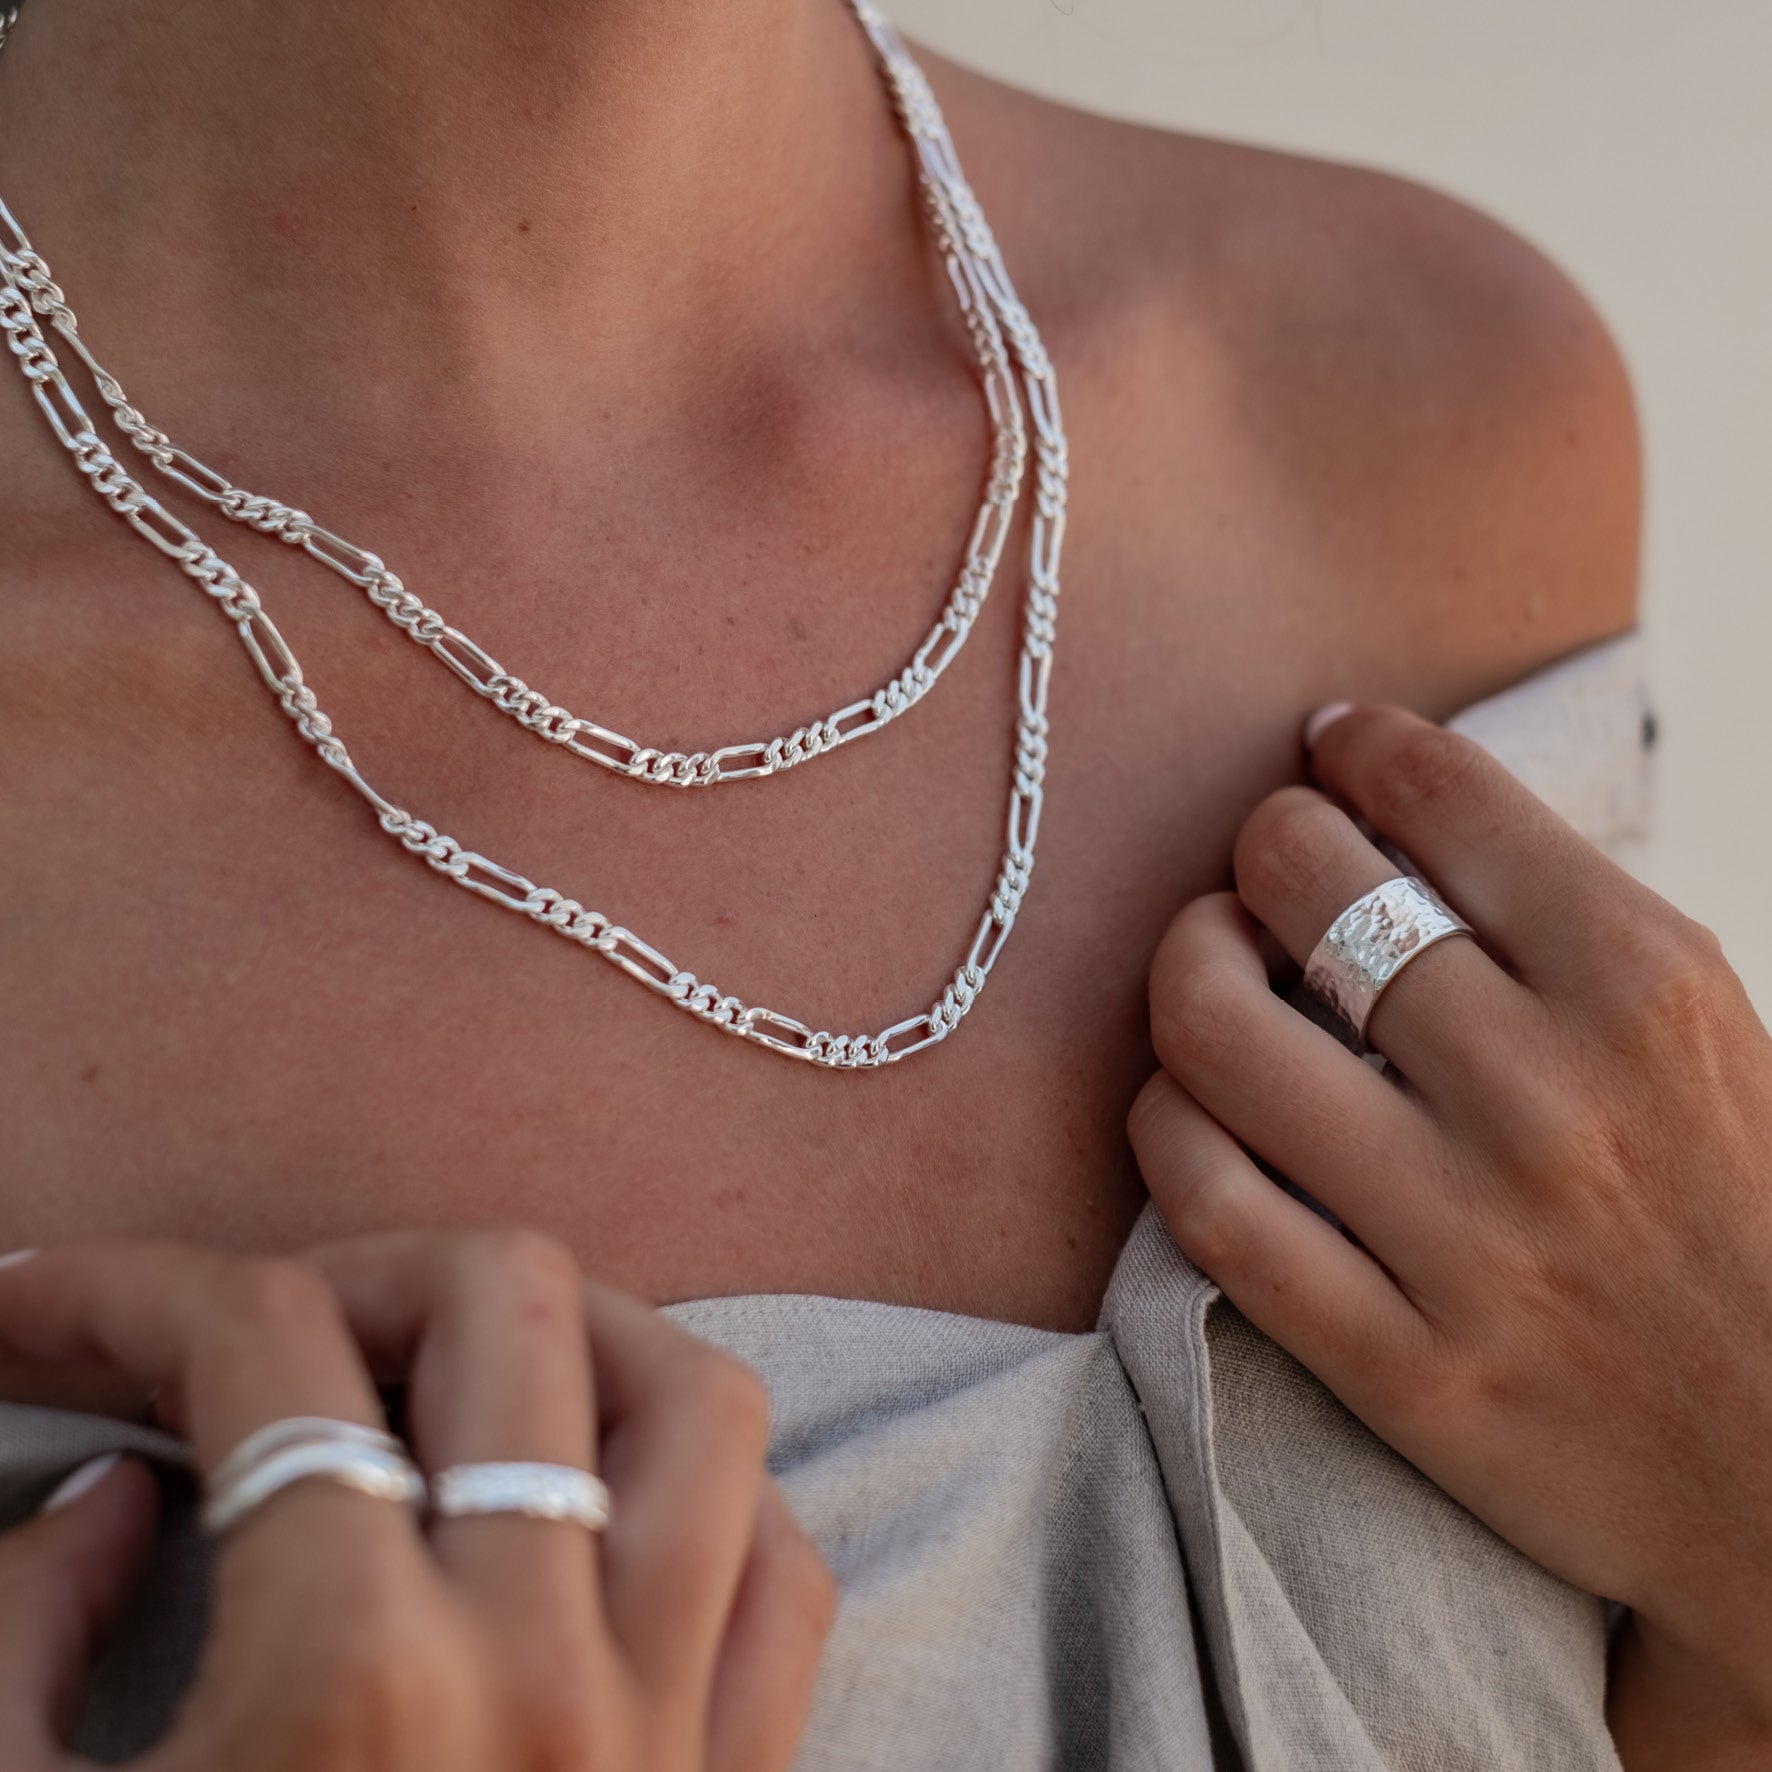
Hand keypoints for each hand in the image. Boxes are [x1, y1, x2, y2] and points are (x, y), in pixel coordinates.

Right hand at [0, 1232, 835, 1770]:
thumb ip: (19, 1642)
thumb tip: (122, 1491)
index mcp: (348, 1678)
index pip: (256, 1347)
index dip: (119, 1290)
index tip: (37, 1313)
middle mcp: (545, 1664)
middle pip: (510, 1299)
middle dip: (361, 1271)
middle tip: (266, 1339)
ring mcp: (672, 1724)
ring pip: (698, 1397)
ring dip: (576, 1341)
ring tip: (456, 1379)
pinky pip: (783, 1566)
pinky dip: (707, 1498)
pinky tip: (596, 1520)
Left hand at [1127, 704, 1771, 1758]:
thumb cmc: (1740, 1218)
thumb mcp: (1707, 1032)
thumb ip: (1558, 922)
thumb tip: (1384, 801)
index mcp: (1646, 988)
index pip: (1441, 795)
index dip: (1354, 747)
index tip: (1326, 749)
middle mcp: (1549, 1099)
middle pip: (1303, 884)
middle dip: (1260, 847)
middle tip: (1264, 874)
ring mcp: (1466, 1241)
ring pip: (1217, 1032)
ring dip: (1185, 969)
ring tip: (1211, 970)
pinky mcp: (1400, 1366)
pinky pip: (1208, 1205)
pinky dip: (1165, 1126)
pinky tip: (1185, 1103)